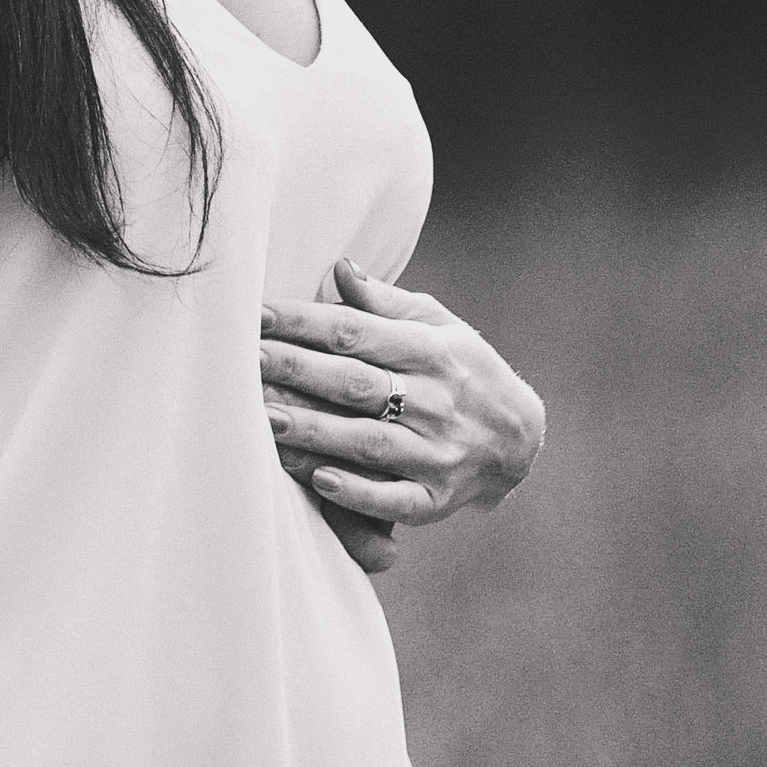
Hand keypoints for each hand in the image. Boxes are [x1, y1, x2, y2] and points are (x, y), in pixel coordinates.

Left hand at [259, 260, 544, 537]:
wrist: (521, 440)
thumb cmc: (465, 370)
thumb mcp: (439, 325)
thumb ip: (385, 303)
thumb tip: (339, 267)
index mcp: (431, 351)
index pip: (356, 332)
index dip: (304, 322)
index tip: (257, 315)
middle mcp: (436, 400)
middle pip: (354, 383)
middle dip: (296, 371)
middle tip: (245, 363)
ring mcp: (437, 452)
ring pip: (368, 441)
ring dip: (315, 431)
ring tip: (265, 418)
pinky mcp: (437, 498)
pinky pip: (396, 499)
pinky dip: (359, 493)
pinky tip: (320, 481)